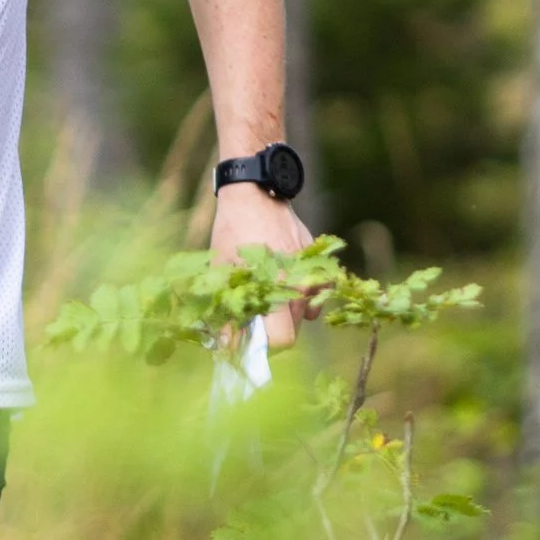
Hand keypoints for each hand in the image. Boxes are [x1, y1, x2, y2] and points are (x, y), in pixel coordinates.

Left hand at [209, 176, 315, 349]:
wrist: (255, 191)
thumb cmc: (233, 229)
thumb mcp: (222, 270)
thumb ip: (228, 310)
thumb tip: (226, 346)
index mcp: (276, 288)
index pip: (282, 341)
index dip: (263, 348)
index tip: (247, 345)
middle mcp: (300, 284)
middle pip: (292, 329)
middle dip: (270, 330)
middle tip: (248, 317)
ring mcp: (312, 272)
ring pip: (302, 312)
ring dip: (284, 313)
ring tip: (262, 294)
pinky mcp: (317, 260)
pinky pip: (316, 293)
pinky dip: (303, 297)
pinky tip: (285, 287)